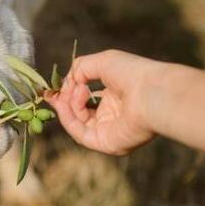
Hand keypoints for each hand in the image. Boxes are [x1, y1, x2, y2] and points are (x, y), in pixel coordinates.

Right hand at [44, 50, 160, 154]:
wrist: (152, 92)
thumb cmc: (134, 74)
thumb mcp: (101, 62)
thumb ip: (80, 68)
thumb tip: (66, 83)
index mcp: (115, 98)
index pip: (86, 100)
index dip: (68, 93)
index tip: (53, 88)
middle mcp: (112, 116)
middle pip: (79, 114)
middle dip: (64, 102)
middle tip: (52, 94)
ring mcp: (109, 131)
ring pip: (77, 124)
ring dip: (65, 108)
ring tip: (61, 95)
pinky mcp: (106, 143)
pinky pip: (80, 134)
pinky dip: (68, 118)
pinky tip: (65, 103)